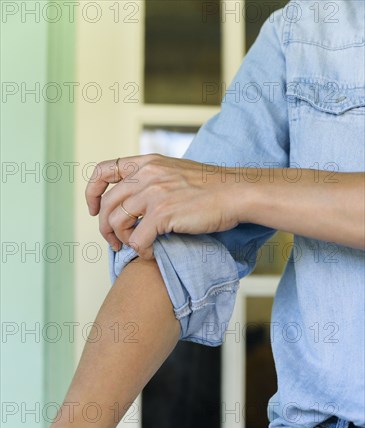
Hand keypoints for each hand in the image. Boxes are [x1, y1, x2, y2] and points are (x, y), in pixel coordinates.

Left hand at [85, 153, 240, 259]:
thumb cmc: (212, 188)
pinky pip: (137, 239)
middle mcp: (146, 175)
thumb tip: (137, 203)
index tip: (95, 209)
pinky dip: (140, 251)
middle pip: (107, 203)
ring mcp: (153, 193)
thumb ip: (154, 180)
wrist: (236, 192)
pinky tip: (151, 253)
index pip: (103, 170)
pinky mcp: (163, 213)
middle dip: (105, 227)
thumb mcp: (175, 172)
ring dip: (121, 241)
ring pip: (117, 222)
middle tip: (114, 242)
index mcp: (146, 163)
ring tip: (134, 248)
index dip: (92, 191)